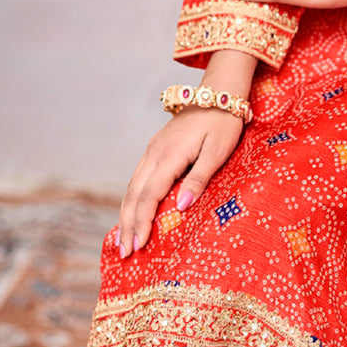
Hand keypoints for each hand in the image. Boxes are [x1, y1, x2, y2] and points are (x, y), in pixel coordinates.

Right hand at [117, 49, 256, 257]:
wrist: (218, 93)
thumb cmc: (223, 124)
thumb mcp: (217, 152)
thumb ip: (198, 179)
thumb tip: (181, 207)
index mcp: (169, 156)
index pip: (149, 196)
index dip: (143, 223)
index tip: (140, 246)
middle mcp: (153, 154)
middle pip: (134, 195)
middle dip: (128, 226)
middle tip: (125, 253)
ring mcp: (151, 151)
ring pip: (131, 188)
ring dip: (125, 216)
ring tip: (123, 241)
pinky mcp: (153, 151)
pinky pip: (136, 180)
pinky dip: (130, 202)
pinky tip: (129, 216)